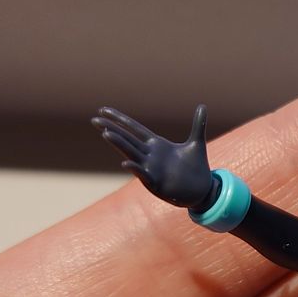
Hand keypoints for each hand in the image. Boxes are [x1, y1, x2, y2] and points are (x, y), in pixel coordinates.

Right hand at [93, 104, 217, 209]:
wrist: (203, 190)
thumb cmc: (196, 168)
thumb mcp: (197, 143)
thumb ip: (197, 125)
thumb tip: (202, 106)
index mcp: (157, 145)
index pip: (134, 128)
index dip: (119, 119)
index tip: (104, 110)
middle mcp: (150, 156)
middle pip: (128, 139)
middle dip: (112, 129)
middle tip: (94, 119)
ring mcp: (151, 169)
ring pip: (132, 154)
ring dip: (120, 145)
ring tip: (106, 133)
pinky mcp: (156, 184)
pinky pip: (144, 175)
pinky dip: (135, 169)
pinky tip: (126, 163)